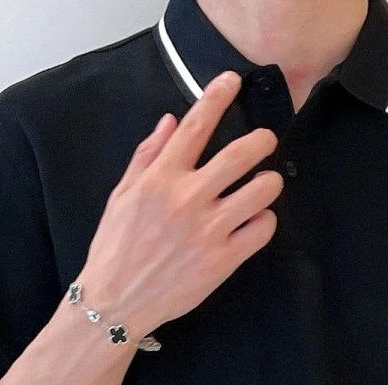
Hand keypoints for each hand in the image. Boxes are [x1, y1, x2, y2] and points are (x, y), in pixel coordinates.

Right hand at [78, 71, 283, 340]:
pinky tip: (258, 220)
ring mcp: (208, 230)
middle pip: (239, 155)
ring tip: (268, 183)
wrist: (117, 300)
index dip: (217, 97)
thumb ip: (147, 156)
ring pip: (260, 192)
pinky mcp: (223, 261)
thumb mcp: (122, 194)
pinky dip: (266, 221)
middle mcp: (187, 199)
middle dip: (261, 141)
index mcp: (160, 177)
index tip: (232, 81)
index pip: (195, 126)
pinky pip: (261, 231)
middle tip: (268, 140)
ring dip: (270, 182)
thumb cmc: (116, 247)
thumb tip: (171, 122)